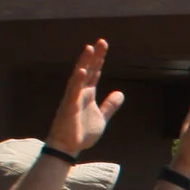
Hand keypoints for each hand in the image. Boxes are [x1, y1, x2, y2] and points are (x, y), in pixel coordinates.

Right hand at [46, 39, 124, 153]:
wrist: (69, 147)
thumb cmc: (82, 133)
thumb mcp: (102, 118)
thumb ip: (109, 105)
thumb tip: (120, 93)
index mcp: (88, 94)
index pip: (95, 72)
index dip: (100, 59)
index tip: (103, 45)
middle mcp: (80, 92)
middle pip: (88, 70)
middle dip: (94, 56)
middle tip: (101, 41)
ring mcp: (73, 98)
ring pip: (79, 76)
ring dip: (84, 63)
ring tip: (89, 48)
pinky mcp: (69, 106)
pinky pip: (73, 91)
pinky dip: (78, 80)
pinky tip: (82, 70)